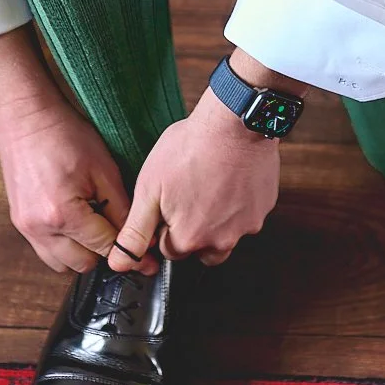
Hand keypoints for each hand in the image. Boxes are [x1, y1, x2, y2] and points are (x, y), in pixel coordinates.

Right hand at [0, 29, 130, 273]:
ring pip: (62, 263)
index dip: (130, 250)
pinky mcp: (19, 222)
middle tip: (120, 232)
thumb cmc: (65, 135)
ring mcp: (26, 227)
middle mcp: (40, 228)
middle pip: (83, 264)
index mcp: (63, 214)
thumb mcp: (104, 169)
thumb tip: (139, 238)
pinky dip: (65, 245)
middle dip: (105, 252)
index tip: (146, 256)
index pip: (105, 248)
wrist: (26, 117)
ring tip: (96, 226)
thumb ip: (122, 208)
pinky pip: (46, 251)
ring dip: (83, 253)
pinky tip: (78, 221)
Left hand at [112, 53, 286, 271]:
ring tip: (209, 187)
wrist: (234, 122)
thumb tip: (120, 262)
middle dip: (192, 231)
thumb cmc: (191, 149)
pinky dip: (237, 205)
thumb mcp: (149, 189)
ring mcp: (248, 225)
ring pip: (226, 235)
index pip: (170, 251)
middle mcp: (222, 240)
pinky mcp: (264, 207)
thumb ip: (135, 231)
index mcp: (189, 239)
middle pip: (200, 250)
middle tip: (189, 196)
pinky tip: (228, 180)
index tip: (168, 204)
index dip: (165, 227)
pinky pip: (247, 216)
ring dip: (217, 221)